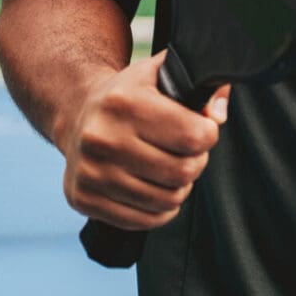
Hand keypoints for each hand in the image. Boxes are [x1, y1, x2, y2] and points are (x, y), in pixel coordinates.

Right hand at [59, 51, 228, 229]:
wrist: (78, 113)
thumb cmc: (130, 95)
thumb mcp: (161, 74)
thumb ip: (199, 81)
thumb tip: (216, 116)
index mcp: (124, 102)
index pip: (193, 136)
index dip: (208, 135)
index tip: (202, 130)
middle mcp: (101, 138)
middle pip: (182, 172)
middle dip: (196, 163)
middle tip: (188, 153)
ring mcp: (90, 172)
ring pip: (166, 200)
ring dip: (179, 188)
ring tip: (172, 170)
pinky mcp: (83, 199)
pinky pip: (144, 221)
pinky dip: (160, 210)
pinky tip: (156, 189)